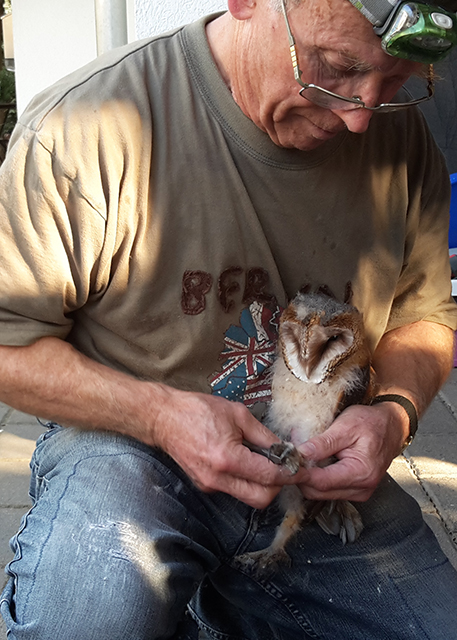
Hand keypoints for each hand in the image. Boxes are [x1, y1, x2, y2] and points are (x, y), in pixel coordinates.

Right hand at [152, 388, 309, 508]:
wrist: (163, 418)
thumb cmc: (197, 410)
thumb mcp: (237, 414)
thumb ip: (264, 435)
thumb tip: (285, 449)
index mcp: (227, 459)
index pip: (269, 476)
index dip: (291, 473)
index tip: (302, 467)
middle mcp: (217, 479)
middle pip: (261, 499)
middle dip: (278, 486)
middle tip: (285, 467)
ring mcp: (210, 485)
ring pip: (248, 498)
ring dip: (263, 485)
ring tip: (266, 462)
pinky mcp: (205, 486)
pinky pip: (234, 490)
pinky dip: (247, 481)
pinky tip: (247, 462)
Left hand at [296, 402, 408, 501]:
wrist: (391, 426)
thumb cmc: (372, 423)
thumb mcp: (346, 426)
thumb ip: (322, 443)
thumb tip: (300, 454)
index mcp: (361, 473)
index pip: (320, 482)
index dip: (298, 474)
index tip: (282, 465)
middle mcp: (361, 489)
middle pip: (317, 491)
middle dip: (300, 474)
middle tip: (291, 454)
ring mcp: (358, 492)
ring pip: (320, 492)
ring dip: (307, 476)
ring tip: (303, 454)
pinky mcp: (353, 490)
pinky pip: (328, 489)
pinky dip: (317, 476)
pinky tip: (315, 460)